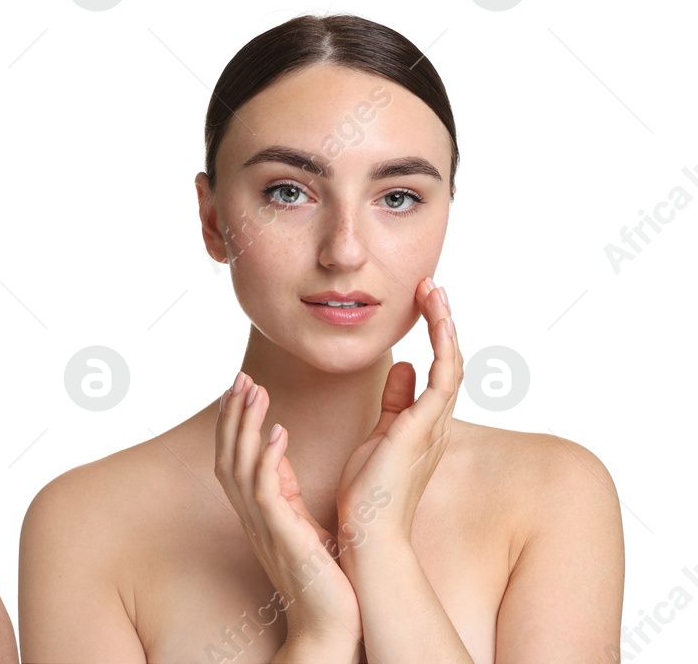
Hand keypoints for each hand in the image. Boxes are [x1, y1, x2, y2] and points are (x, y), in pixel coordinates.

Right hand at [215, 371, 362, 653]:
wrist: (329, 625)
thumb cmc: (322, 578)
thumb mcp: (299, 523)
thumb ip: (284, 489)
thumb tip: (278, 452)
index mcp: (257, 511)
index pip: (233, 456)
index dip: (233, 422)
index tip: (240, 388)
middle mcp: (252, 515)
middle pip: (227, 454)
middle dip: (232, 414)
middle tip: (241, 377)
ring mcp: (263, 525)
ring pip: (239, 465)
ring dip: (245, 426)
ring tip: (256, 391)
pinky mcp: (281, 535)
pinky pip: (266, 491)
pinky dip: (267, 458)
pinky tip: (278, 432)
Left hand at [335, 277, 462, 550]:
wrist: (367, 530)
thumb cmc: (368, 490)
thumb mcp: (379, 434)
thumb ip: (393, 401)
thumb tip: (399, 368)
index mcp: (423, 422)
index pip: (436, 369)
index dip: (434, 334)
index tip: (423, 300)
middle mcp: (436, 421)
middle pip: (450, 360)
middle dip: (443, 321)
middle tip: (432, 287)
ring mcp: (433, 425)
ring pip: (451, 364)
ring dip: (445, 326)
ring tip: (435, 291)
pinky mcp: (424, 428)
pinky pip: (444, 379)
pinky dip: (443, 347)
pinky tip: (439, 321)